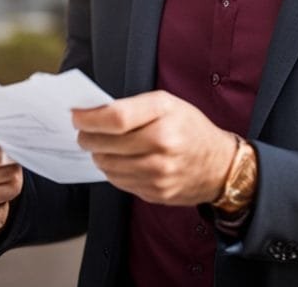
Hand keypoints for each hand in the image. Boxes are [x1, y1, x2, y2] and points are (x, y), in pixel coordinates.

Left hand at [73, 90, 238, 205]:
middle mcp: (163, 145)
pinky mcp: (156, 193)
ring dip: (97, 155)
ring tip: (100, 146)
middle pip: (106, 144)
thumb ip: (132, 106)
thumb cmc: (190, 128)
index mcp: (164, 116)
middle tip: (83, 132)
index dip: (89, 118)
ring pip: (108, 165)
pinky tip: (117, 161)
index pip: (115, 118)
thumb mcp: (167, 104)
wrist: (221, 166)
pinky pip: (119, 182)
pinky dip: (112, 171)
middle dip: (87, 137)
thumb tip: (92, 113)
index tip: (77, 116)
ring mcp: (159, 173)